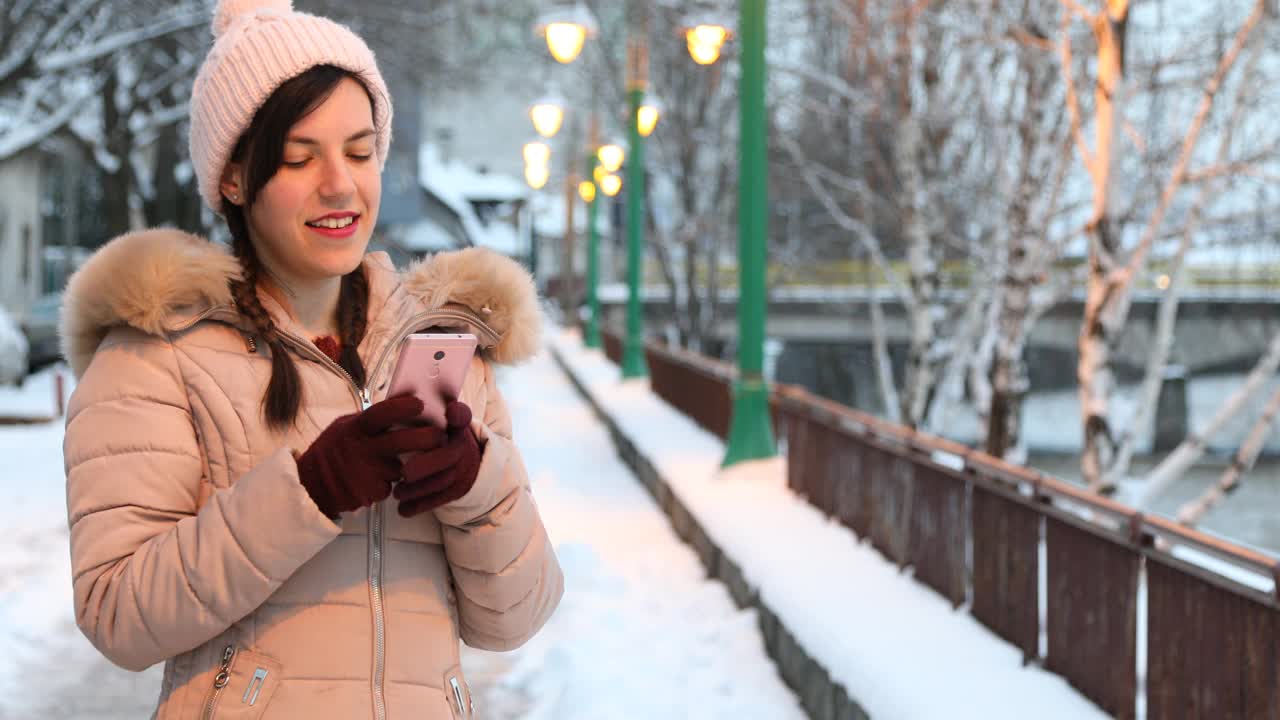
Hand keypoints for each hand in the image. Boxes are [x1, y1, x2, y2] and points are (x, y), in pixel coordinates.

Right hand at [296, 394, 445, 518]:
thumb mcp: (345, 426)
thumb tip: (404, 399)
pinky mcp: (370, 493)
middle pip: (403, 441)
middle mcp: (361, 449)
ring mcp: (366, 472)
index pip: (382, 413)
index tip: (420, 404)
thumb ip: (370, 418)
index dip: (403, 408)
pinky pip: (392, 486)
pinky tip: (378, 479)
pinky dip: (391, 483)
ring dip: (409, 465)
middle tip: (440, 436)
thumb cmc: (333, 451)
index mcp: (355, 428)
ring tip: (401, 461)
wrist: (311, 486)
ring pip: (403, 466)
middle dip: (428, 438)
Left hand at [394, 400, 481, 516]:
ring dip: (419, 489)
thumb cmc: (435, 436)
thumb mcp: (433, 420)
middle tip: (405, 472)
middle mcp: (463, 447)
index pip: (461, 415)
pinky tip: (403, 509)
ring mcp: (462, 470)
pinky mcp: (458, 489)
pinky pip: (440, 499)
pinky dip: (420, 506)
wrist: (462, 459)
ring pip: (443, 481)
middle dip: (427, 464)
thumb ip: (421, 412)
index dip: (458, 413)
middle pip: (449, 456)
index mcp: (455, 425)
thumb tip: (400, 395)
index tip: (451, 411)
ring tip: (398, 492)